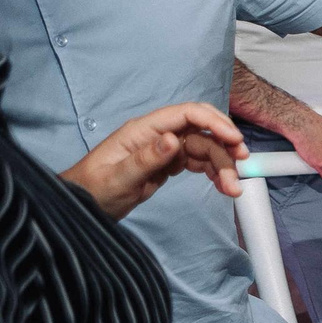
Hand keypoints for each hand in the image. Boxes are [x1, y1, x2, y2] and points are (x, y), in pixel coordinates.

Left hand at [62, 104, 245, 218]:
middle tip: (240, 169)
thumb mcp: (117, 178)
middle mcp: (157, 136)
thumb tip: (173, 139)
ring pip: (203, 149)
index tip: (235, 141)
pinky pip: (197, 162)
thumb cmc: (92, 191)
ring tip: (232, 189)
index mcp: (143, 131)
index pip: (186, 114)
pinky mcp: (167, 164)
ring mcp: (163, 150)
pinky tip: (221, 184)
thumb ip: (145, 159)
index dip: (214, 122)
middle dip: (224, 147)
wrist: (80, 208)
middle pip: (201, 132)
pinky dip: (213, 172)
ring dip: (222, 166)